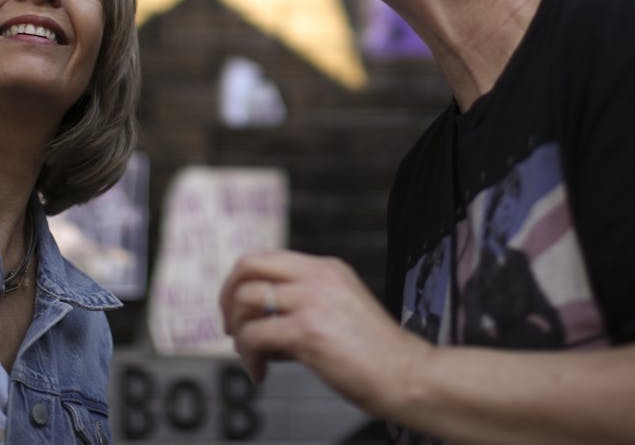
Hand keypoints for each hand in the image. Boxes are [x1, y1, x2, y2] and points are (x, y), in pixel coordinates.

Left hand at [219, 250, 431, 415]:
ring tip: (252, 357)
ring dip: (238, 332)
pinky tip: (261, 372)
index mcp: (327, 268)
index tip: (239, 310)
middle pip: (248, 265)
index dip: (242, 283)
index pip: (267, 258)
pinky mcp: (307, 330)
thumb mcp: (340, 310)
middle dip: (228, 296)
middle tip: (230, 326)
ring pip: (246, 299)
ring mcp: (312, 300)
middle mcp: (318, 276)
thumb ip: (302, 308)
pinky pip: (254, 336)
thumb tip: (260, 323)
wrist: (407, 375)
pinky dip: (248, 357)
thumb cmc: (377, 354)